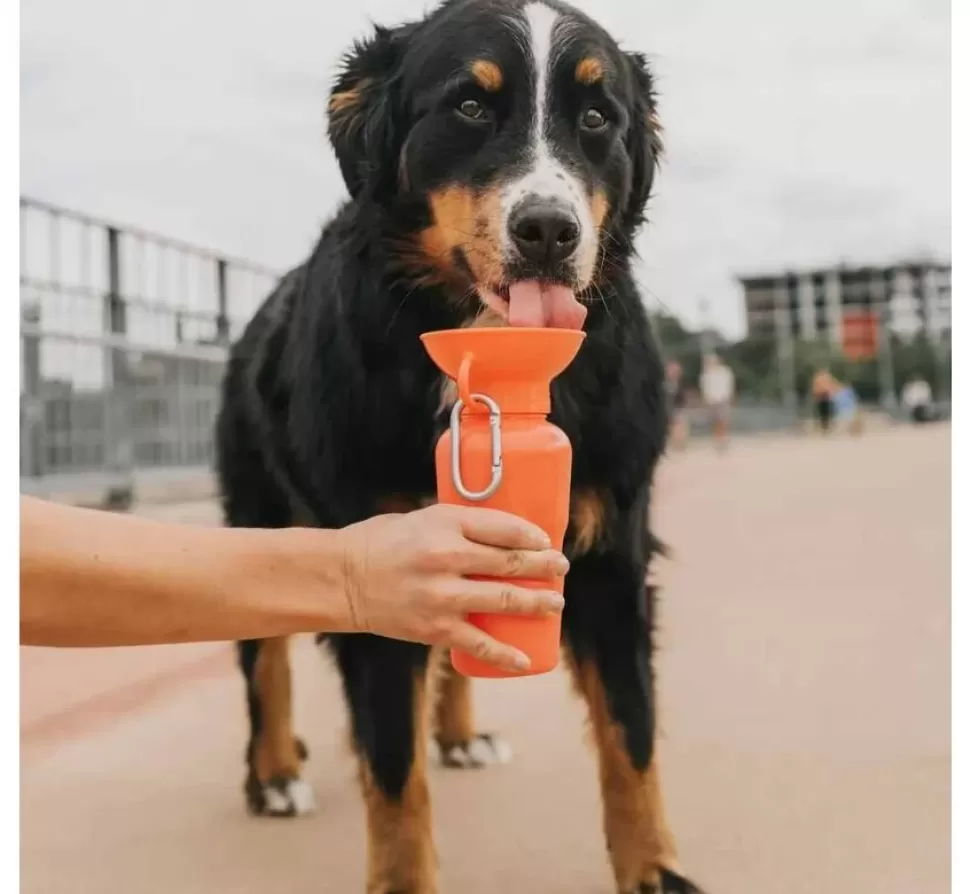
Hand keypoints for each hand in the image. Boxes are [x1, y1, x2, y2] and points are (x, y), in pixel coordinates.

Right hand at [337, 504, 568, 671]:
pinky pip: (479, 644)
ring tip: (556, 603)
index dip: (533, 536)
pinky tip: (526, 660)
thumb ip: (459, 527)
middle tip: (560, 568)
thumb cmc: (381, 542)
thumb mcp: (422, 518)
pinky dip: (506, 654)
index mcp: (444, 523)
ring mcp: (442, 595)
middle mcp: (446, 557)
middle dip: (544, 566)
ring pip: (504, 600)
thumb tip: (502, 536)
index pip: (503, 527)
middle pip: (511, 562)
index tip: (546, 542)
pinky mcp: (435, 627)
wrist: (342, 579)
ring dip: (537, 603)